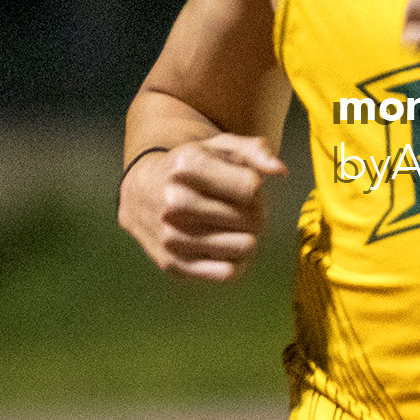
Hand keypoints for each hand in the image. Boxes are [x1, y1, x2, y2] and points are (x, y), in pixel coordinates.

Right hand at [118, 135, 286, 280]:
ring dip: (247, 238)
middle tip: (241, 210)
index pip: (251, 188)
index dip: (257, 190)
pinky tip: (225, 248)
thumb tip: (280, 170)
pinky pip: (227, 272)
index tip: (245, 189)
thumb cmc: (190, 168)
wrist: (139, 192)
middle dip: (255, 214)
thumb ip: (253, 150)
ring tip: (234, 227)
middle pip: (250, 219)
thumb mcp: (217, 148)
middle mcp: (175, 202)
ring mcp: (172, 235)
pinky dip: (234, 261)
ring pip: (244, 246)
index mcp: (188, 167)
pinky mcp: (172, 263)